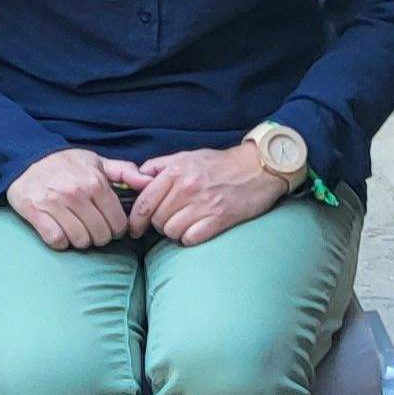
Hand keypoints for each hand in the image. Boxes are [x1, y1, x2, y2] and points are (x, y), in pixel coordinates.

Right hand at [3, 148, 146, 250]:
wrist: (26, 158)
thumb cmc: (66, 163)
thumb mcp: (97, 161)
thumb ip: (125, 171)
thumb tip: (149, 181)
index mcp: (95, 182)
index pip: (118, 222)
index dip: (117, 229)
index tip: (110, 226)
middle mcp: (77, 193)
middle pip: (101, 235)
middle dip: (100, 236)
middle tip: (93, 230)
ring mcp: (55, 204)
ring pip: (80, 240)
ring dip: (80, 240)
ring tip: (77, 230)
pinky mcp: (36, 213)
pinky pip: (57, 240)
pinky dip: (60, 241)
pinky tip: (61, 231)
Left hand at [127, 142, 290, 245]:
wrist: (258, 167)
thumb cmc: (220, 163)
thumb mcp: (186, 156)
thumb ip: (159, 166)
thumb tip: (135, 178)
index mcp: (176, 171)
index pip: (144, 202)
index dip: (135, 220)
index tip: (135, 229)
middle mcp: (187, 187)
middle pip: (157, 220)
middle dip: (159, 224)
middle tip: (169, 220)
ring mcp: (204, 204)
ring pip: (172, 231)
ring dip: (175, 232)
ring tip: (185, 223)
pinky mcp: (220, 218)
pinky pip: (190, 239)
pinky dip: (190, 238)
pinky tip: (197, 230)